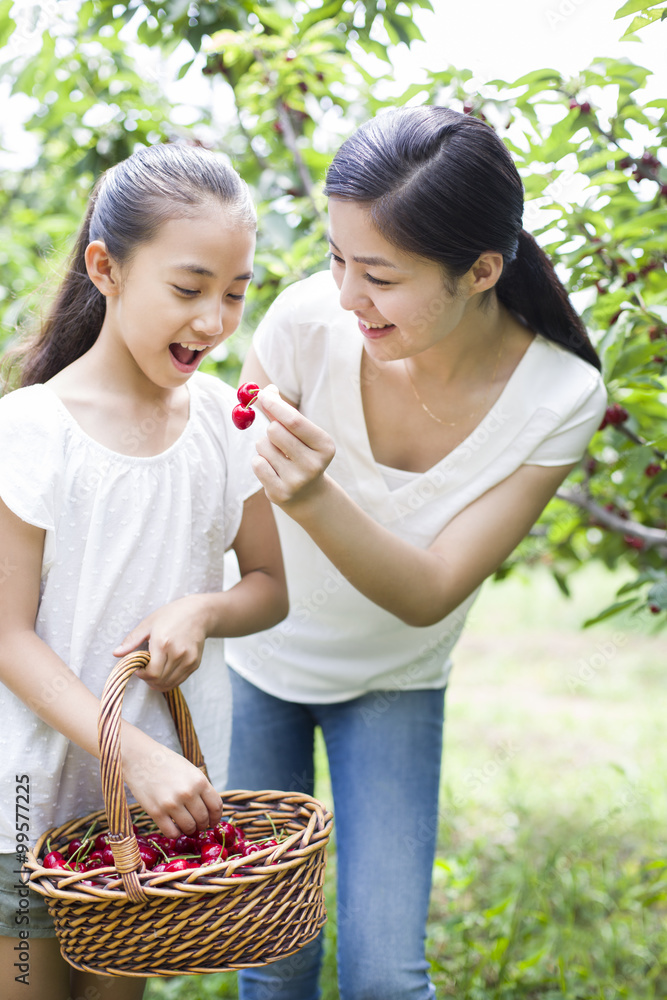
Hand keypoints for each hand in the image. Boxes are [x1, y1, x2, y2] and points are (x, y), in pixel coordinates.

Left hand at [113, 595, 208, 690]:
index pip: (152, 673)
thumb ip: (132, 640)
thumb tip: (116, 653)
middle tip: (145, 670)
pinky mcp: (195, 663)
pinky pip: (179, 680)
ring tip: (154, 671)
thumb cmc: (171, 615)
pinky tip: (164, 671)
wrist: (199, 613)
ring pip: (170, 683)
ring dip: (158, 682)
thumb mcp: (148, 624)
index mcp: (163, 643)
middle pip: (160, 680)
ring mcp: (188, 660)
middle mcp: (178, 653)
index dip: (142, 675)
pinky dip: (169, 680)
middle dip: (148, 679)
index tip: (139, 668)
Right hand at [122, 733, 221, 837]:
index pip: (216, 806)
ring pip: (189, 828)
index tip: (213, 822)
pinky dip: (175, 833)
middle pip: (203, 819)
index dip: (216, 817)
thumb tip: (210, 810)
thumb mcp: (190, 770)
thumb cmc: (166, 763)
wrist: (139, 757)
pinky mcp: (156, 812)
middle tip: (198, 824)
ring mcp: (172, 803)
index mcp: (199, 780)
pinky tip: (174, 828)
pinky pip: (171, 833)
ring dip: (190, 830)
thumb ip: (200, 788)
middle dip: (203, 824)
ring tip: (186, 826)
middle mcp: (188, 793)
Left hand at [253, 387, 335, 508]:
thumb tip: (268, 390)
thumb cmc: (302, 453)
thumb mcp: (301, 434)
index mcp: (324, 446)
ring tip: (278, 456)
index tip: (262, 394)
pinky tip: (272, 469)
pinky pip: (257, 463)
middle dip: (271, 429)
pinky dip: (260, 461)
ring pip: (263, 446)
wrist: (308, 495)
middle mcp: (313, 464)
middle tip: (278, 437)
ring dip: (264, 446)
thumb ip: (285, 412)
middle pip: (275, 431)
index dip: (276, 405)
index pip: (294, 421)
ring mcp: (296, 481)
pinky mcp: (280, 493)